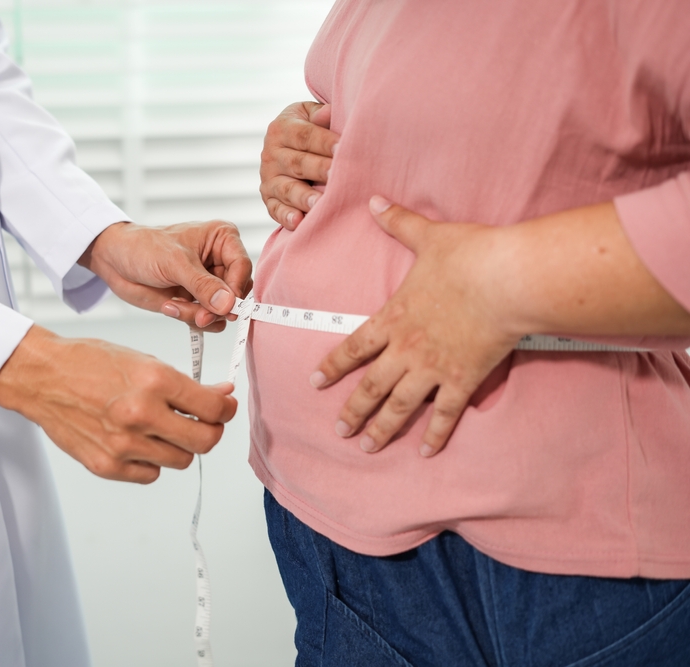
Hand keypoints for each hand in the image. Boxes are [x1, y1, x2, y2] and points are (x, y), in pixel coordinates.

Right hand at [0, 326, 236, 483]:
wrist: (42, 377)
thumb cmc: (89, 363)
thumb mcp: (143, 361)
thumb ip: (184, 385)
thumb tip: (221, 396)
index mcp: (154, 381)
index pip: (214, 409)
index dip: (225, 410)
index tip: (224, 407)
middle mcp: (141, 414)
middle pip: (204, 441)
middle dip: (209, 431)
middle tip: (201, 422)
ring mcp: (123, 444)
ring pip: (180, 460)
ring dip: (178, 446)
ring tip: (159, 428)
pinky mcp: (107, 465)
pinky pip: (151, 474)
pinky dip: (151, 461)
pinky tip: (137, 441)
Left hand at [81, 220, 252, 329]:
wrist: (116, 261)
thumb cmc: (143, 248)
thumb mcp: (175, 263)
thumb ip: (203, 285)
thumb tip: (228, 304)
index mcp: (222, 239)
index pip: (242, 267)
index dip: (235, 290)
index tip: (223, 307)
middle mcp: (220, 261)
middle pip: (236, 293)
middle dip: (215, 308)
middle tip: (197, 315)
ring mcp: (209, 283)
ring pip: (223, 311)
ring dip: (200, 315)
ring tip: (174, 305)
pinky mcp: (197, 301)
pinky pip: (208, 320)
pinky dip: (191, 320)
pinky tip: (171, 307)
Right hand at [259, 102, 338, 230]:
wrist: (287, 144)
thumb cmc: (309, 128)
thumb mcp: (309, 114)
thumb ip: (319, 114)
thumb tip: (327, 113)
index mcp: (281, 128)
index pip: (304, 135)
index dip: (324, 142)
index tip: (343, 148)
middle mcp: (270, 154)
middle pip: (297, 163)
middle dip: (319, 170)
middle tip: (337, 176)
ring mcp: (268, 178)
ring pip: (287, 189)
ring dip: (303, 197)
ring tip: (319, 204)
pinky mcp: (268, 198)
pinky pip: (275, 209)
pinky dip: (286, 216)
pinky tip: (298, 222)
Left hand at [311, 197, 520, 456]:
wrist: (507, 279)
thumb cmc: (470, 257)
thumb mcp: (429, 236)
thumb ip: (399, 222)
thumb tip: (376, 201)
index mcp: (394, 317)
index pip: (353, 347)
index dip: (333, 367)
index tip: (316, 383)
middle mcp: (407, 348)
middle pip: (371, 386)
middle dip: (353, 410)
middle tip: (339, 430)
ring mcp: (433, 368)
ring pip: (400, 406)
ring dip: (382, 428)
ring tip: (368, 447)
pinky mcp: (463, 379)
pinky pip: (445, 414)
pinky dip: (436, 434)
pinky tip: (426, 452)